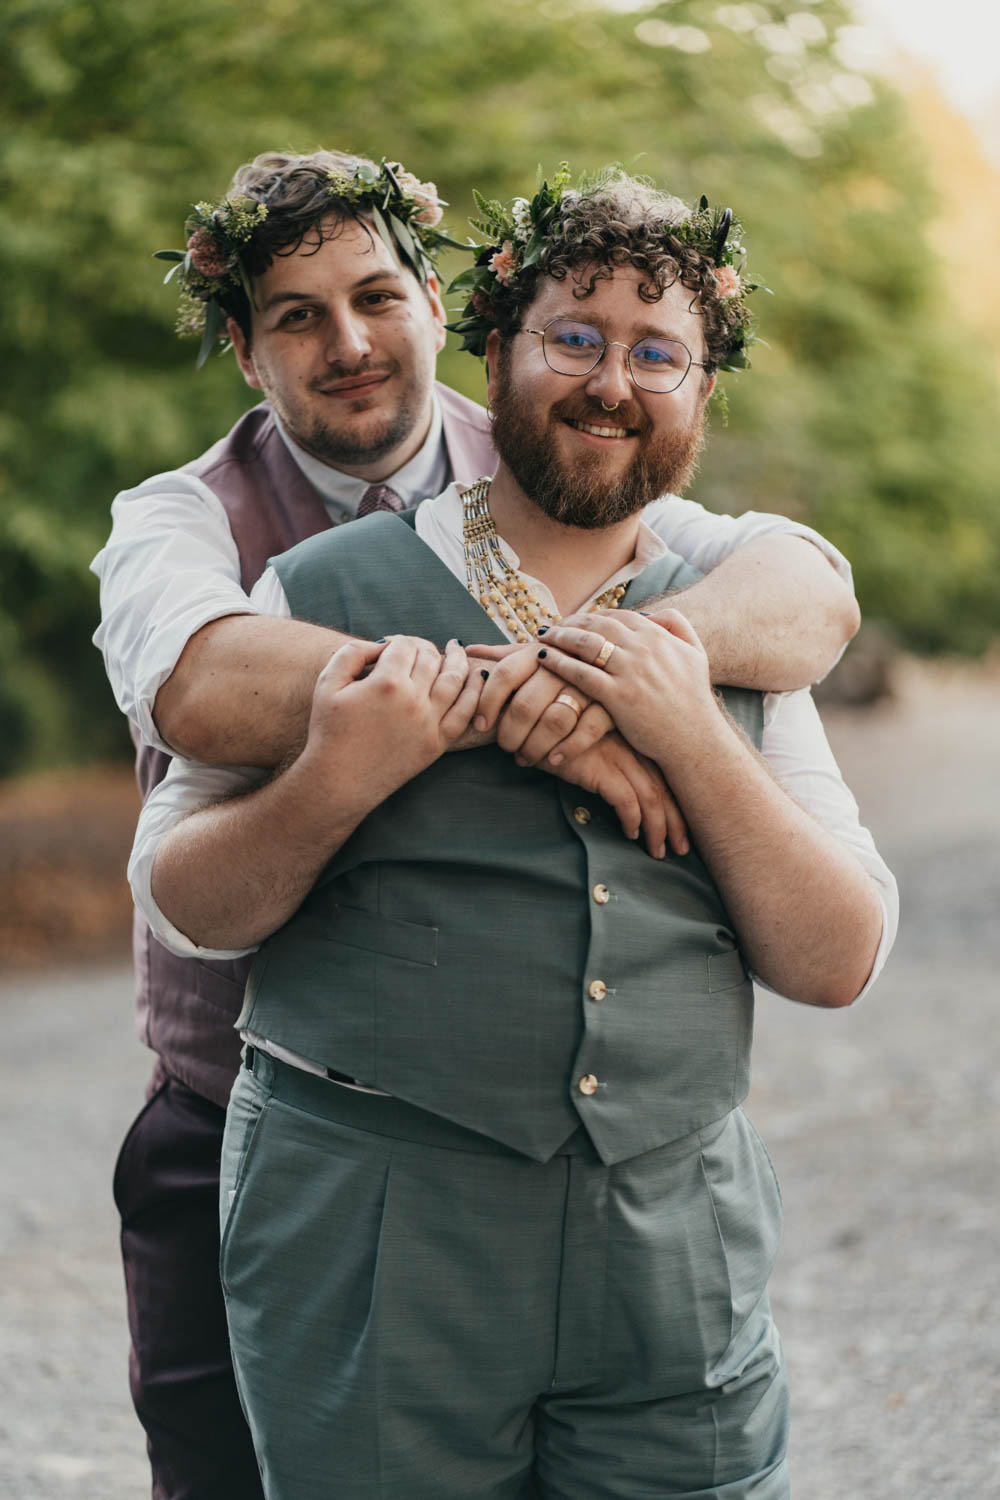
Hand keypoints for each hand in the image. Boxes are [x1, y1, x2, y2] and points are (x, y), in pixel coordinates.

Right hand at [302, 636, 482, 800]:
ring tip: (456, 648)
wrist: (339, 781)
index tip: (389, 647)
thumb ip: (353, 652)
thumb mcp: (328, 683)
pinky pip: (465, 712)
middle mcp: (413, 700)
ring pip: (455, 679)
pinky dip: (475, 691)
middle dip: (423, 647)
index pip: (404, 646)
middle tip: (416, 649)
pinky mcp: (437, 743)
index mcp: (386, 683)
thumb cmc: (330, 731)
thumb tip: (382, 644)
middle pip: (429, 658)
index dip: (397, 641)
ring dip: (457, 659)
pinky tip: (478, 677)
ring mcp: (429, 723)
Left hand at [472, 641, 615, 766]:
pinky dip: (567, 749)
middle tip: (506, 748)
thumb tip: (468, 650)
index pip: (504, 675)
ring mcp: (590, 683)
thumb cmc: (571, 661)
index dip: (487, 703)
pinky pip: (586, 731)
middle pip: (525, 704)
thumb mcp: (541, 652)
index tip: (482, 725)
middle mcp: (563, 663)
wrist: (627, 661)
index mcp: (540, 650)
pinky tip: (554, 759)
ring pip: (554, 721)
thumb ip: (506, 655)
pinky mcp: (613, 703)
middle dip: (510, 734)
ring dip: (535, 746)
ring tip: (526, 758)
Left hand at [537, 610, 718, 769]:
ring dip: (560, 637)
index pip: (616, 615)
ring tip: (543, 638)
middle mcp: (643, 647)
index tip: (576, 620)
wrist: (694, 739)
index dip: (592, 615)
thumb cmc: (693, 700)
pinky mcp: (618, 696)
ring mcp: (630, 671)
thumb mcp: (696, 654)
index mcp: (658, 635)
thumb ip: (678, 627)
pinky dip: (558, 662)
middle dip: (570, 622)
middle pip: (596, 624)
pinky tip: (543, 659)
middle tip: (552, 626)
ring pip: (585, 643)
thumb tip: (654, 614)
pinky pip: (580, 673)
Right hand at [546, 732, 687, 857]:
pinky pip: (625, 799)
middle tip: (681, 849)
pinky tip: (630, 834)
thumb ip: (611, 758)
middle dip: (676, 822)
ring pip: (651, 796)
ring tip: (657, 851)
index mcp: (635, 738)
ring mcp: (617, 754)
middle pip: (665, 788)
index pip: (666, 775)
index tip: (682, 829)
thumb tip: (627, 794)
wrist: (530, 717)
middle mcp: (632, 745)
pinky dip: (632, 819)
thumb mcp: (593, 742)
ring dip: (657, 828)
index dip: (678, 804)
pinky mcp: (598, 765)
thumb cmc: (558, 731)